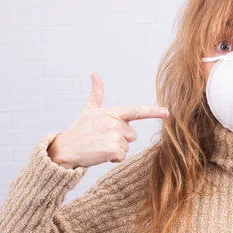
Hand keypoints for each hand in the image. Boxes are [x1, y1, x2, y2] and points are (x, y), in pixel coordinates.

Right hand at [47, 72, 168, 168]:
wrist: (65, 149)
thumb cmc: (80, 130)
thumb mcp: (89, 109)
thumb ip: (96, 93)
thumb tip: (94, 73)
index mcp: (113, 112)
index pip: (137, 111)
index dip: (154, 112)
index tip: (167, 113)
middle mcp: (115, 122)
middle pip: (132, 135)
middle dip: (120, 139)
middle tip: (102, 138)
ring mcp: (115, 136)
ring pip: (127, 147)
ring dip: (115, 149)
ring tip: (99, 145)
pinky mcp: (113, 150)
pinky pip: (122, 156)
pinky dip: (112, 158)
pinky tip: (99, 153)